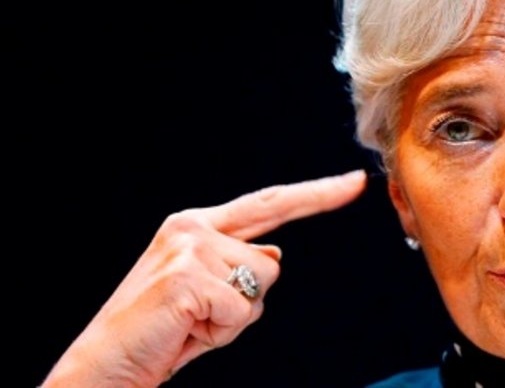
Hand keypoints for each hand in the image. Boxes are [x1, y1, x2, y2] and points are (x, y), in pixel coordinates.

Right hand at [42, 170, 367, 386]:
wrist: (107, 364)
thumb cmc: (160, 333)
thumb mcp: (208, 294)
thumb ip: (240, 267)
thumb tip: (273, 256)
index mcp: (196, 226)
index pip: (269, 204)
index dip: (316, 194)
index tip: (354, 182)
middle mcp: (193, 228)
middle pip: (269, 262)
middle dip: (254, 291)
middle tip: (197, 319)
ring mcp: (190, 249)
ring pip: (261, 287)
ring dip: (234, 318)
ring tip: (191, 324)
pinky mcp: (188, 277)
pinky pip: (242, 311)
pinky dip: (221, 332)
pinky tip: (186, 330)